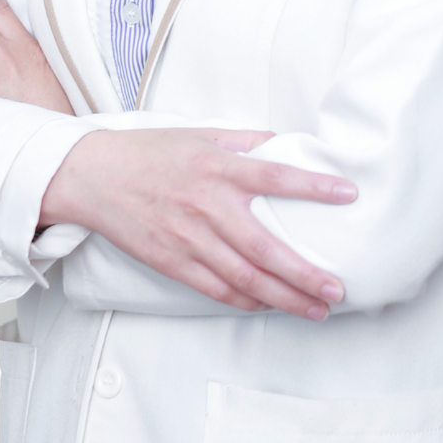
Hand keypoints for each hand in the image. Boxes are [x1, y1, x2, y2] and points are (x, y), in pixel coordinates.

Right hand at [39, 127, 356, 318]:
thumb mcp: (199, 134)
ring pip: (244, 277)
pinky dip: (245, 300)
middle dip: (304, 272)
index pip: (275, 176)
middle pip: (264, 245)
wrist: (94, 176)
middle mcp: (206, 205)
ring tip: (315, 308)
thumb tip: (280, 141)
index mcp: (217, 166)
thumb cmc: (149, 152)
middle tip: (337, 287)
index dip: (313, 186)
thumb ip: (242, 140)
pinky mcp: (172, 261)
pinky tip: (268, 305)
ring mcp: (188, 238)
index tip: (348, 193)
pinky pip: (216, 288)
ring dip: (283, 297)